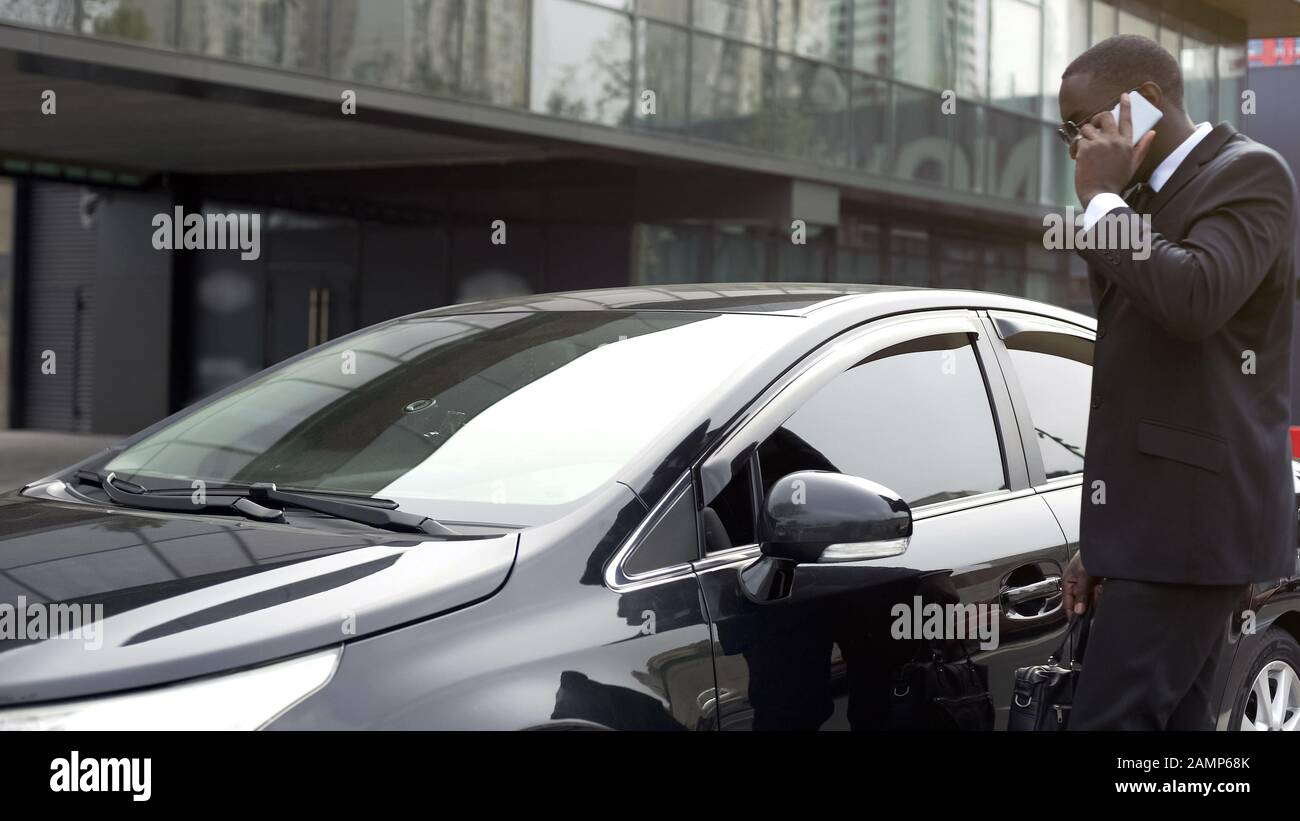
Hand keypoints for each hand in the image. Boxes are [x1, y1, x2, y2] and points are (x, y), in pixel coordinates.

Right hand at [1061, 552, 1099, 616]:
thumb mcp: (1084, 576)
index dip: (1072, 613)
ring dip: (1095, 598)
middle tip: (1092, 605)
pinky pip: (1097, 595)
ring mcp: (1086, 584)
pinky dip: (1100, 595)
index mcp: (1068, 582)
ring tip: (1098, 589)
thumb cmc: (1089, 555)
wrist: (1103, 546)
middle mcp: (1076, 584)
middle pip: (1079, 602)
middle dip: (1087, 605)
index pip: (1067, 603)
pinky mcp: (1096, 583)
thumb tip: (1079, 610)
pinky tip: (1102, 587)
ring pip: (1090, 599)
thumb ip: (1081, 594)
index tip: (1077, 624)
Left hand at [1073, 92, 1156, 206]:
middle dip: (1099, 118)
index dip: (1126, 106)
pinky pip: (1079, 139)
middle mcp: (1114, 140)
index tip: (1124, 95)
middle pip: (1105, 117)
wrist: (1099, 194)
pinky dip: (1077, 146)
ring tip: (1086, 146)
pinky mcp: (1086, 148)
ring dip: (1085, 134)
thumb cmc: (1116, 181)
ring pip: (1088, 127)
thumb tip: (1152, 132)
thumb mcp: (1133, 165)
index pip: (1127, 120)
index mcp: (1127, 144)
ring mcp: (1099, 143)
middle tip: (1095, 126)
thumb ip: (1142, 147)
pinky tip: (1080, 157)